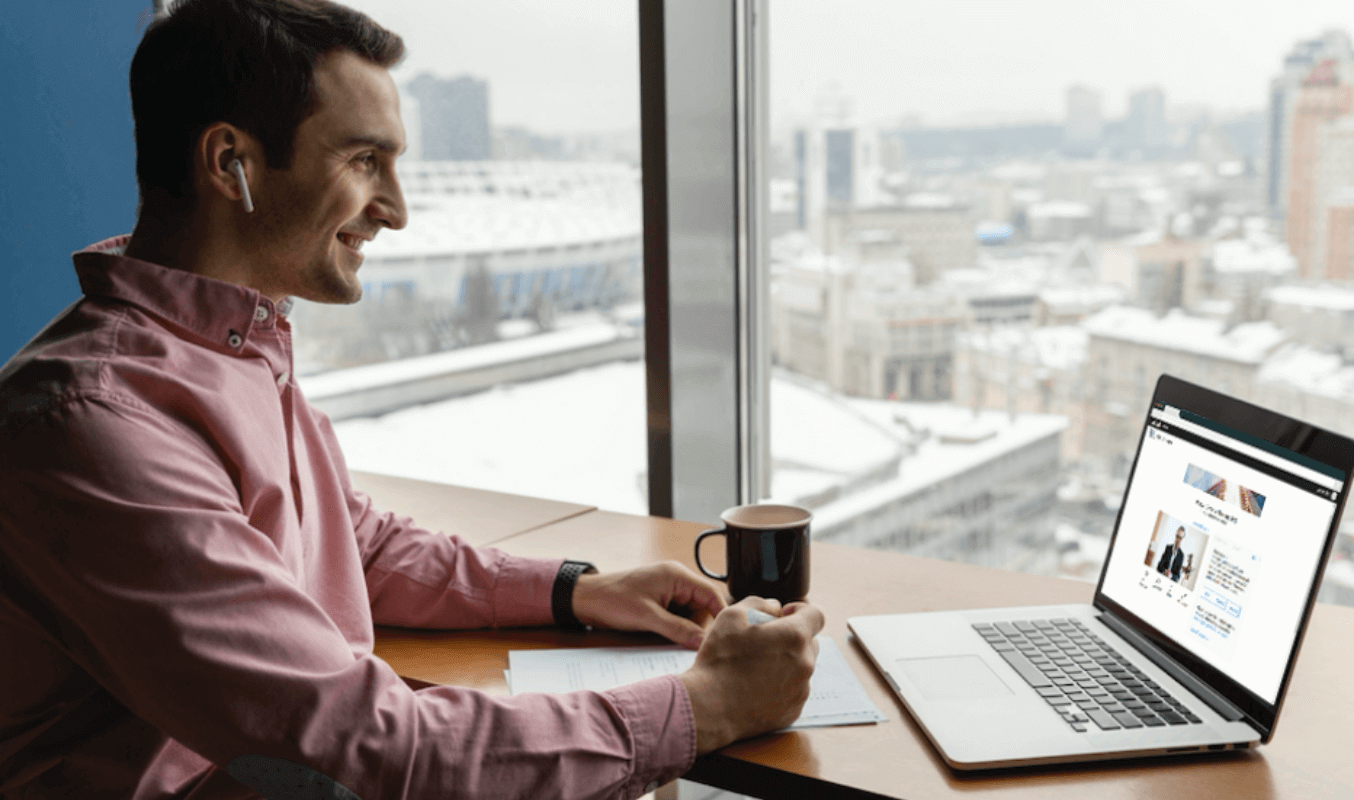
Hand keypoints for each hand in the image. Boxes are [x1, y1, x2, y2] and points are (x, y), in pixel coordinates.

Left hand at [571, 561, 725, 648]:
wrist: (586, 599)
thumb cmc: (613, 600)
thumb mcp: (647, 617)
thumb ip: (678, 629)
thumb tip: (702, 642)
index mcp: (677, 575)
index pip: (712, 594)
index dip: (721, 614)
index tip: (726, 636)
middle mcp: (677, 579)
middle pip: (704, 606)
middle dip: (698, 625)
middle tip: (686, 642)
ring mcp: (669, 589)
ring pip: (692, 613)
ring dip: (685, 628)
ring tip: (668, 636)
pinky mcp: (661, 600)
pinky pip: (679, 615)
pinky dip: (676, 627)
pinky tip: (664, 634)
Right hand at [678, 597, 824, 753]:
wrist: (710, 708)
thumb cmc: (719, 661)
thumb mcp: (732, 616)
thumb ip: (759, 603)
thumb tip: (774, 607)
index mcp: (794, 637)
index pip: (816, 615)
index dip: (800, 610)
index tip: (785, 615)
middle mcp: (805, 664)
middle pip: (809, 642)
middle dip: (791, 637)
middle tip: (764, 642)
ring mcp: (801, 690)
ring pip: (802, 667)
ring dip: (786, 662)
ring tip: (756, 667)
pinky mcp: (793, 710)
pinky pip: (794, 690)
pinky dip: (781, 684)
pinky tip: (757, 686)